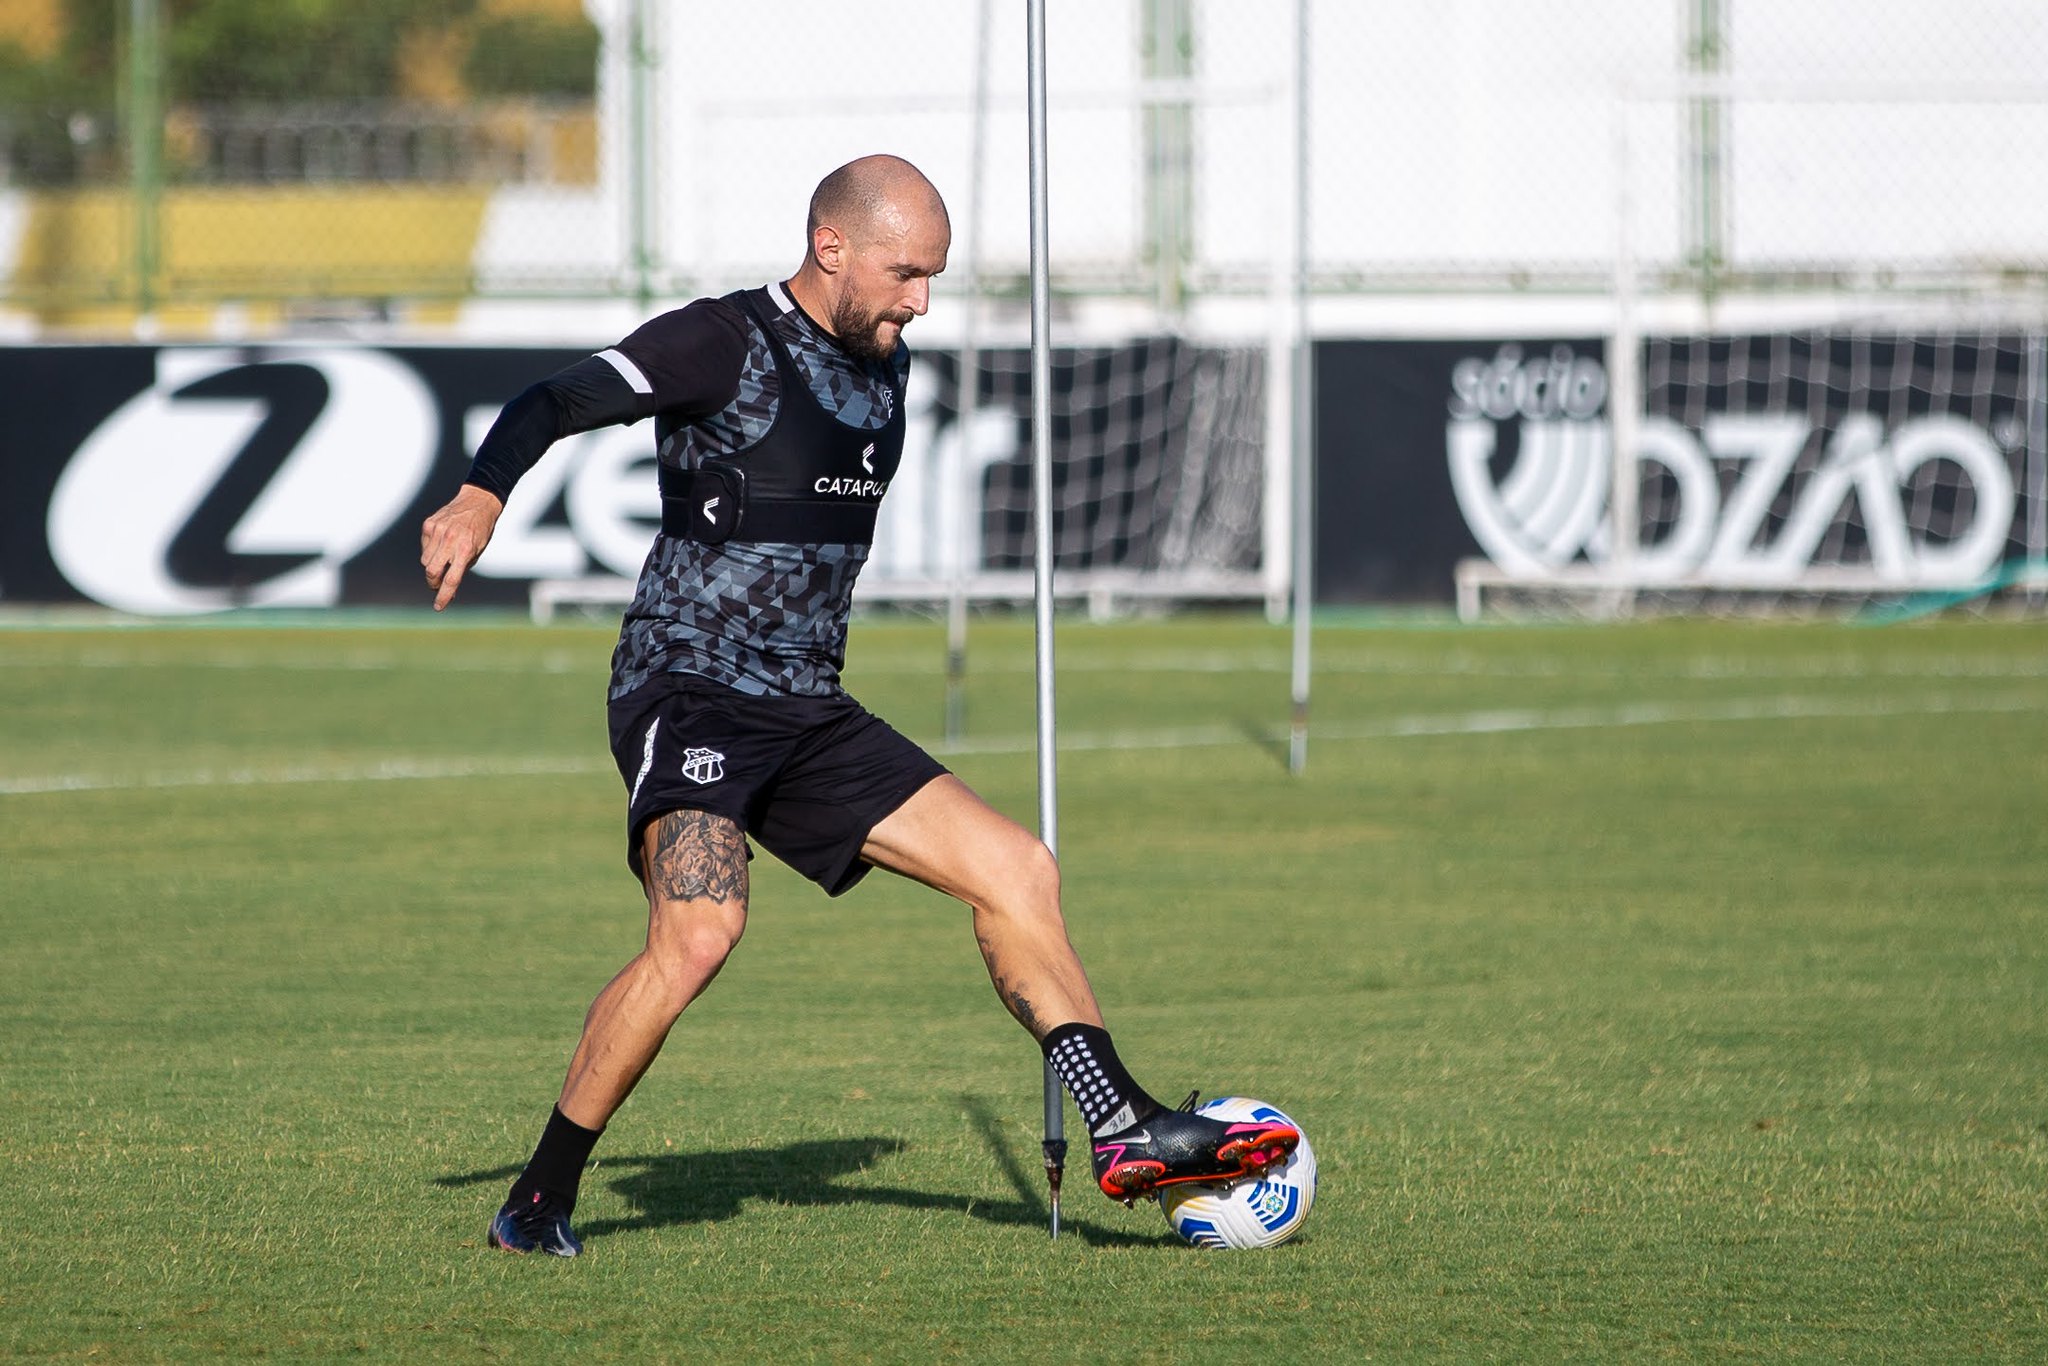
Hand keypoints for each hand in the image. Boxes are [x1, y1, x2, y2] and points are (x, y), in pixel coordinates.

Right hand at [420, 484, 503, 610]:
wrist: (477, 501)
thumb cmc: (480, 530)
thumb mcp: (477, 551)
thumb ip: (462, 568)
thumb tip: (448, 588)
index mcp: (466, 550)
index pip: (451, 579)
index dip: (444, 596)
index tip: (439, 607)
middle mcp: (450, 540)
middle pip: (432, 572)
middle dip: (433, 582)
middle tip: (438, 584)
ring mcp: (437, 531)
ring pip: (425, 560)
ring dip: (432, 566)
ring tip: (445, 557)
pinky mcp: (428, 524)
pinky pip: (424, 546)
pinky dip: (430, 550)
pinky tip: (441, 543)